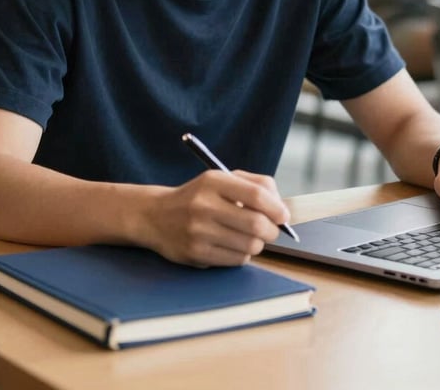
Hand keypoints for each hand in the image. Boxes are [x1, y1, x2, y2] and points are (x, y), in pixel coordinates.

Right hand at [147, 170, 290, 266]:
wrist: (156, 216)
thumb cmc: (198, 196)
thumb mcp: (221, 179)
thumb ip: (255, 184)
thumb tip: (282, 207)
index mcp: (213, 181)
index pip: (256, 195)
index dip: (276, 208)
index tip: (283, 216)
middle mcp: (204, 205)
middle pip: (256, 224)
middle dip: (271, 231)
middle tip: (271, 231)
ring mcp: (199, 231)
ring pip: (249, 245)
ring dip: (257, 244)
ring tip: (249, 237)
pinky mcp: (196, 253)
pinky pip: (236, 260)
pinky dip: (242, 255)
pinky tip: (233, 245)